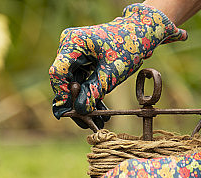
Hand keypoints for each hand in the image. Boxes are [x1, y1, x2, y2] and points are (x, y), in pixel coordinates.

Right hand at [49, 4, 186, 126]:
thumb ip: (94, 90)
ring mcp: (74, 53)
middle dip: (76, 103)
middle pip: (64, 81)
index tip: (69, 113)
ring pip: (73, 83)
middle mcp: (69, 46)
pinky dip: (90, 94)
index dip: (62, 95)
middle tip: (88, 123)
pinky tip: (99, 111)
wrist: (142, 31)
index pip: (58, 73)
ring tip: (98, 121)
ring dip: (84, 102)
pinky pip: (81, 80)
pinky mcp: (81, 59)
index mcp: (73, 43)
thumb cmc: (129, 44)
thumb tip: (80, 110)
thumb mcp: (112, 71)